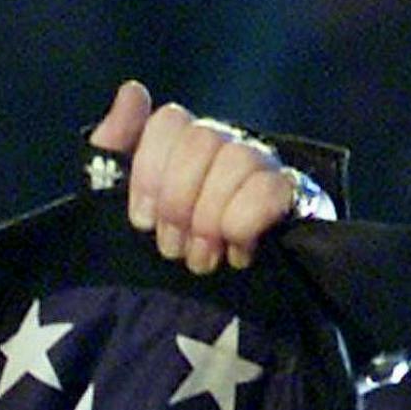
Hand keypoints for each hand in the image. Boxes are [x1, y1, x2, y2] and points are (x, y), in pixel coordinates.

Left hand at [89, 78, 312, 273]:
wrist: (202, 317)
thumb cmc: (160, 260)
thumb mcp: (116, 212)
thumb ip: (113, 151)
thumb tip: (133, 92)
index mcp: (185, 148)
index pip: (169, 122)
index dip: (150, 174)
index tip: (141, 221)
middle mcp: (227, 147)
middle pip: (200, 139)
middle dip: (178, 204)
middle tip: (173, 247)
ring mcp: (264, 167)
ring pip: (235, 160)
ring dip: (210, 221)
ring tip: (202, 257)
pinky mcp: (297, 196)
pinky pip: (271, 188)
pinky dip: (244, 224)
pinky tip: (238, 251)